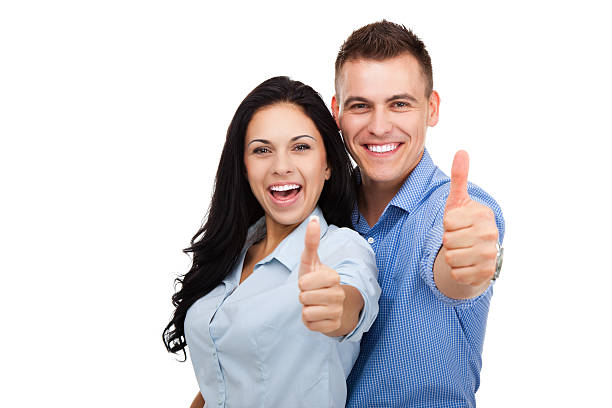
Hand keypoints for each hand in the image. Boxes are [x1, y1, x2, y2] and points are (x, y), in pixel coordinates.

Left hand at [298, 216, 345, 333]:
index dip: (302, 282)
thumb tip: (313, 218)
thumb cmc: (317, 280)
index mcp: (334, 277)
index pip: (304, 282)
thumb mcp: (312, 262)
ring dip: (305, 309)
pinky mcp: (333, 327)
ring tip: (314, 304)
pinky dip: (309, 322)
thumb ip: (311, 242)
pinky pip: (310, 325)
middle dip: (303, 296)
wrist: (333, 305)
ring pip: (306, 312)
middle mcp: (339, 294)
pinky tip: (318, 315)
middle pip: (304, 298)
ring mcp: (337, 311)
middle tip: (311, 294)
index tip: (310, 282)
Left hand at [442, 150, 498, 286]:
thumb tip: (461, 152)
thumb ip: (459, 178)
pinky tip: (467, 264)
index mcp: (483, 214)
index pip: (448, 222)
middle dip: (448, 241)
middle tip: (460, 238)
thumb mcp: (459, 201)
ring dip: (452, 256)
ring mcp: (490, 254)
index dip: (447, 224)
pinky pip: (456, 273)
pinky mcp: (486, 274)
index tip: (458, 224)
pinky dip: (457, 271)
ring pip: (450, 258)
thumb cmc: (464, 223)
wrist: (479, 253)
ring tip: (463, 250)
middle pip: (448, 240)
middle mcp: (491, 234)